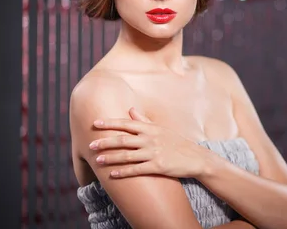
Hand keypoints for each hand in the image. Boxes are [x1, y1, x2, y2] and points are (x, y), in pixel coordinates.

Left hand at [89, 107, 207, 178]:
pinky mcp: (157, 166)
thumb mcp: (161, 129)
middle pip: (123, 140)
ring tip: (97, 160)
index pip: (126, 123)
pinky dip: (123, 172)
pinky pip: (136, 170)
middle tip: (91, 145)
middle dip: (105, 142)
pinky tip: (112, 175)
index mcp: (151, 128)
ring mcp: (154, 153)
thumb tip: (130, 110)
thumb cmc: (177, 143)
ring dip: (111, 158)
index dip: (110, 123)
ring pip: (127, 155)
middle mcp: (150, 139)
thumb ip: (144, 120)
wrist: (195, 158)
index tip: (95, 123)